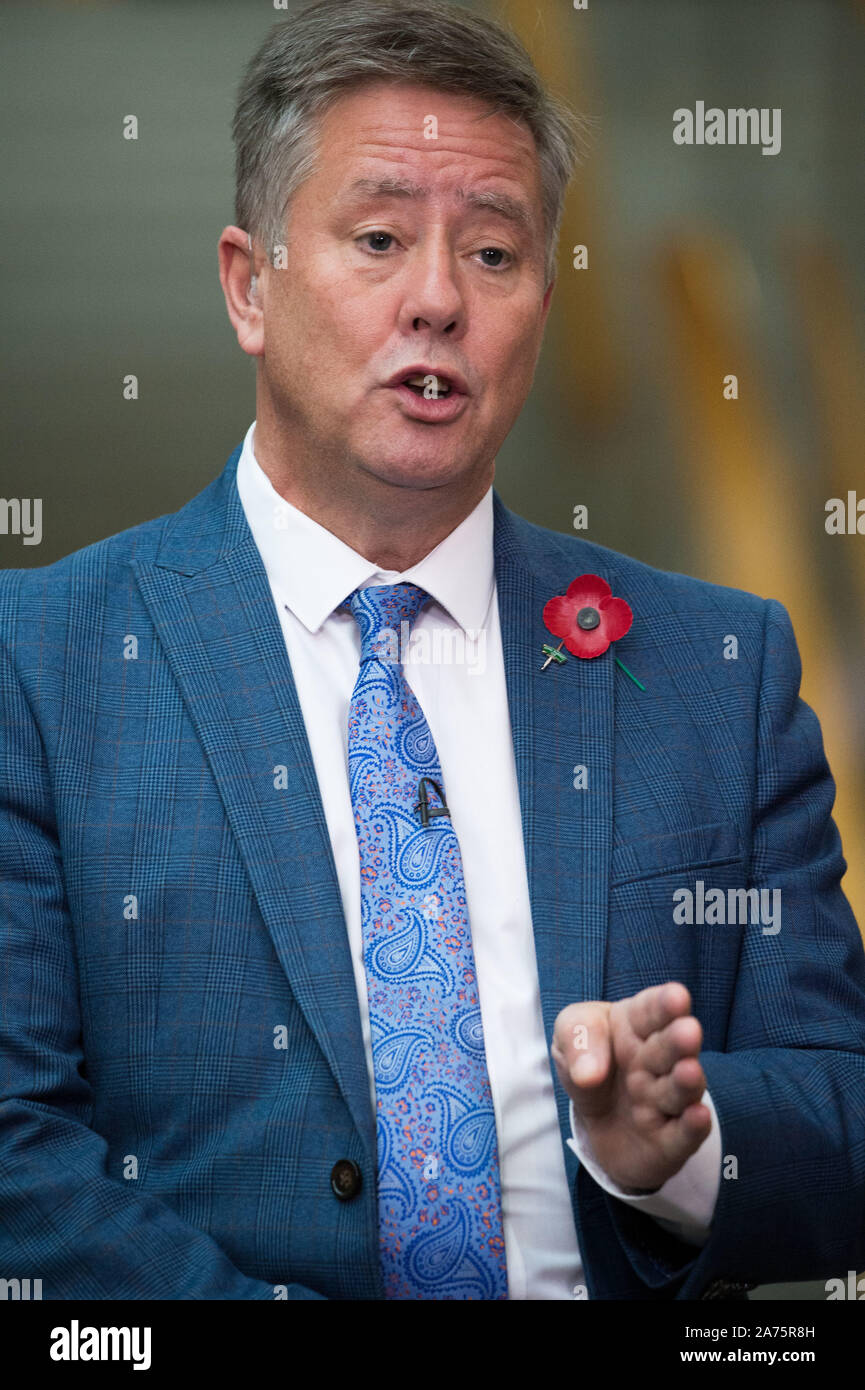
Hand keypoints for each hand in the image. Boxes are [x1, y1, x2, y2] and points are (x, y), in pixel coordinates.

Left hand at [552, 982, 710, 1192]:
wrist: (596, 1124)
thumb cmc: (588, 1062)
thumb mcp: (570, 1035)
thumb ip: (577, 1038)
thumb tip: (588, 1073)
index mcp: (636, 1026)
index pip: (651, 1010)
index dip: (664, 1004)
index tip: (677, 996)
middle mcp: (656, 1061)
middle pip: (668, 1049)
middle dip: (678, 1040)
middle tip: (688, 1031)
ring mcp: (665, 1101)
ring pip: (679, 1091)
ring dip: (685, 1082)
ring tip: (689, 1070)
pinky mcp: (670, 1141)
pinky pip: (682, 1134)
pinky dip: (692, 1126)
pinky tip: (699, 1115)